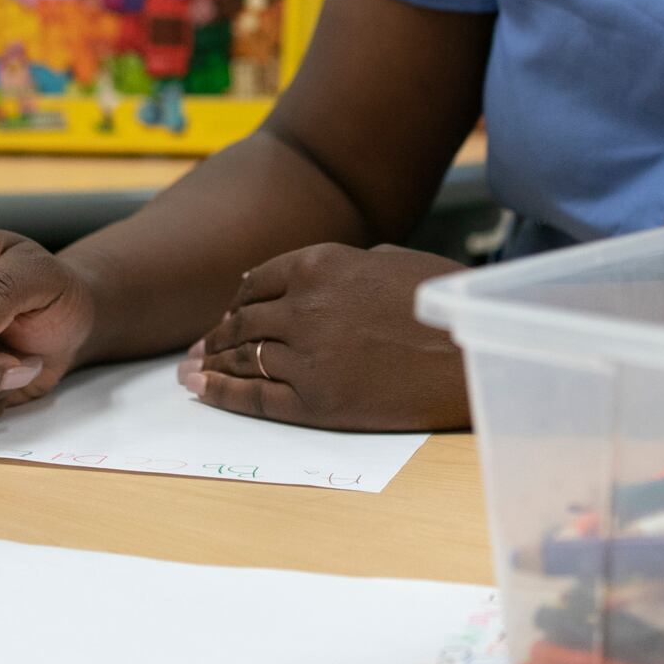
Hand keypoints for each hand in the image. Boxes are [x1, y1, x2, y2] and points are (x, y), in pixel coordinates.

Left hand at [182, 244, 470, 430]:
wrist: (472, 359)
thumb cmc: (445, 305)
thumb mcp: (391, 261)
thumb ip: (343, 267)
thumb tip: (311, 282)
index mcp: (320, 263)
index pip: (258, 280)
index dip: (240, 298)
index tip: (229, 311)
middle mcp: (303, 306)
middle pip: (243, 320)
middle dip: (218, 333)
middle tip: (200, 345)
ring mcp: (305, 357)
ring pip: (243, 356)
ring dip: (210, 361)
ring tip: (190, 369)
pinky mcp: (315, 403)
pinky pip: (254, 397)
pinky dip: (221, 393)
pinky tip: (202, 390)